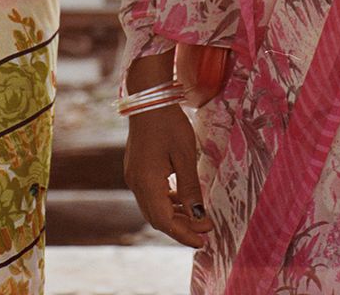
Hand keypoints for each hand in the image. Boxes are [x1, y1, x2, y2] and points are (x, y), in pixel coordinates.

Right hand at [123, 105, 209, 249]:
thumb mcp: (185, 155)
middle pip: (157, 218)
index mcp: (146, 182)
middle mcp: (136, 183)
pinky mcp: (136, 168)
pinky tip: (182, 199)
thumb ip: (190, 188)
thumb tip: (198, 216)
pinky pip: (151, 194)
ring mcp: (133, 176)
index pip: (164, 221)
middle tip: (205, 229)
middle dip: (181, 227)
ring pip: (153, 207)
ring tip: (198, 216)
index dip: (184, 234)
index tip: (203, 241)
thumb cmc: (168, 123)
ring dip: (174, 215)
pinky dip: (167, 202)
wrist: (149, 97)